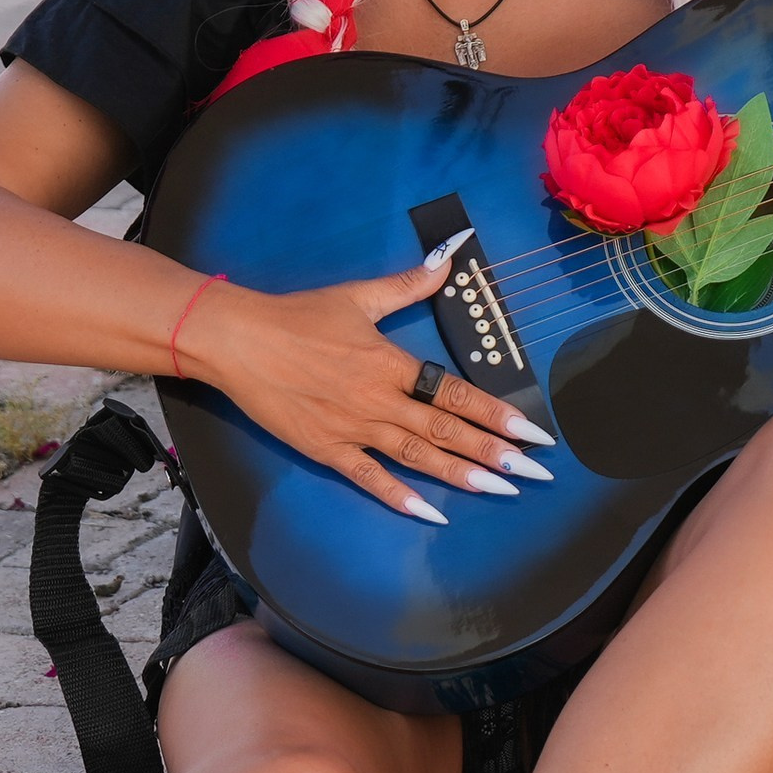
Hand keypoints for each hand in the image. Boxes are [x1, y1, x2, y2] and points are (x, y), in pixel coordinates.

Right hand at [178, 243, 552, 522]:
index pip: (457, 393)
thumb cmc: (297, 317)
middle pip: (446, 431)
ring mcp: (353, 429)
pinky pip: (370, 479)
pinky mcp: (327, 450)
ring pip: (417, 458)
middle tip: (535, 474)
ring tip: (501, 490)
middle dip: (494, 453)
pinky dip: (401, 498)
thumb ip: (408, 284)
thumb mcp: (357, 296)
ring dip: (461, 475)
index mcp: (391, 363)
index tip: (534, 432)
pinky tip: (433, 515)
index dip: (498, 414)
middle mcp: (379, 400)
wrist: (238, 342)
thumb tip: (450, 256)